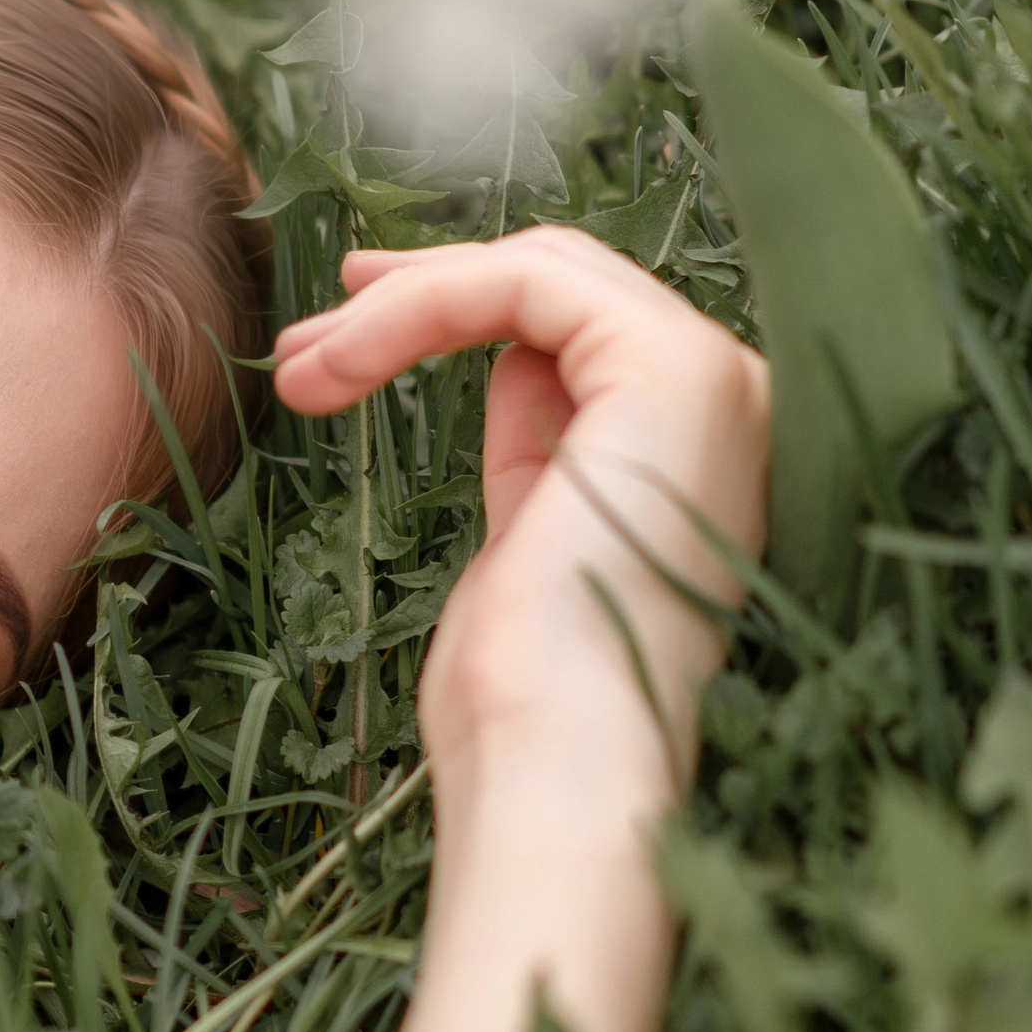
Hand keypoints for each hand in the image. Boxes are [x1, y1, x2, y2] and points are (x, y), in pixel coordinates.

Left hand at [272, 230, 769, 794]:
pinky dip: (424, 305)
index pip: (574, 332)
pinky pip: (525, 288)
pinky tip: (349, 358)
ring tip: (303, 365)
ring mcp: (712, 380)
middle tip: (310, 336)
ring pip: (537, 272)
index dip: (457, 313)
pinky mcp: (671, 367)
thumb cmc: (527, 696)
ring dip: (401, 304)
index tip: (346, 343)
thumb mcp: (526, 543)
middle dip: (418, 295)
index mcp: (697, 447)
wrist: (561, 759)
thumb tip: (507, 370)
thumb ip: (535, 450)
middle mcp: (727, 402)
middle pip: (558, 286)